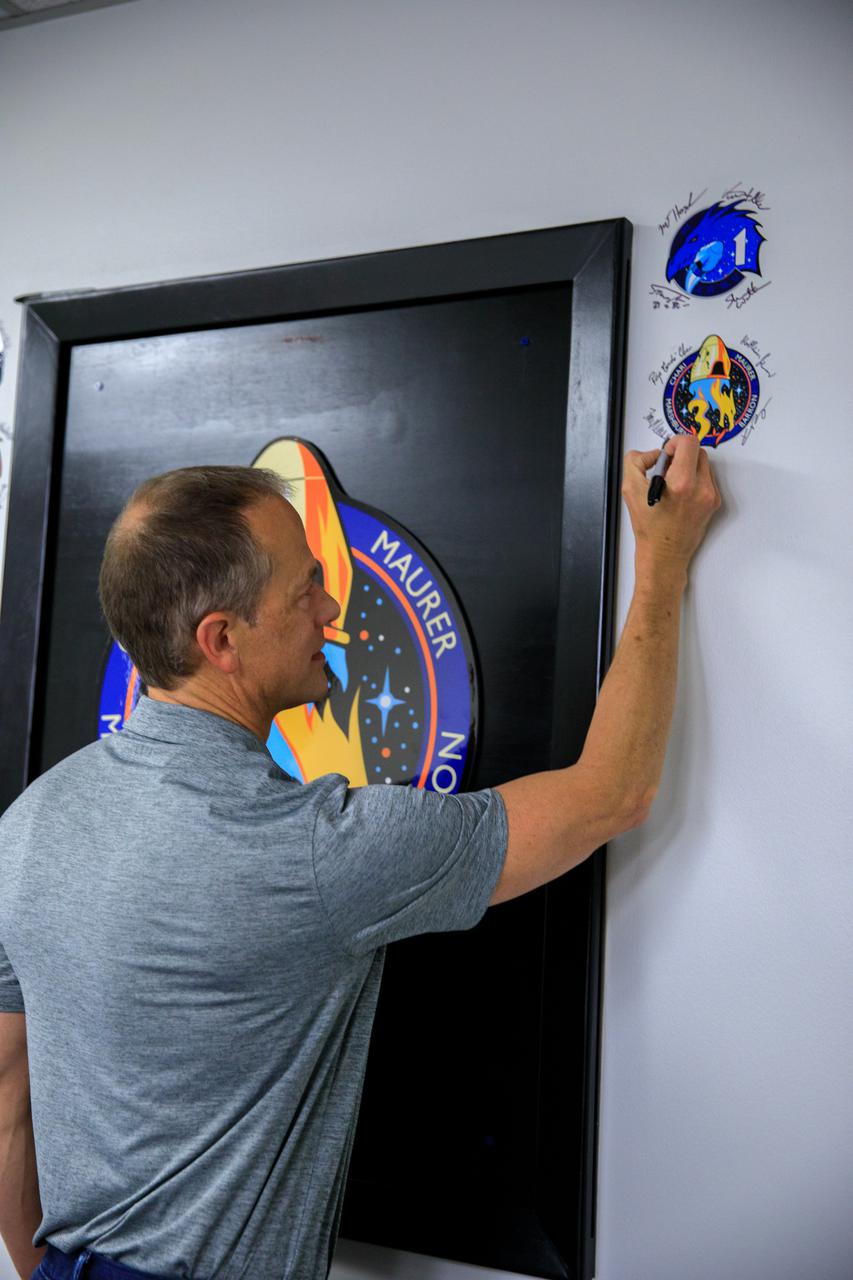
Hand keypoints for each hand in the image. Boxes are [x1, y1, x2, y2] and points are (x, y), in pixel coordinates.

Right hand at [621, 435, 719, 572]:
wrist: (664, 554)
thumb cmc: (648, 527)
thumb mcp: (629, 489)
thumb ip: (636, 460)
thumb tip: (653, 454)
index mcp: (681, 483)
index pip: (689, 442)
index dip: (674, 442)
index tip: (666, 454)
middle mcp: (701, 488)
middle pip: (698, 450)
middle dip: (681, 454)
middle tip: (666, 469)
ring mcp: (710, 496)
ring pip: (704, 463)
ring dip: (688, 466)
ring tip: (672, 483)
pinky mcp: (714, 502)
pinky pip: (707, 478)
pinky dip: (694, 479)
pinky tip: (680, 494)